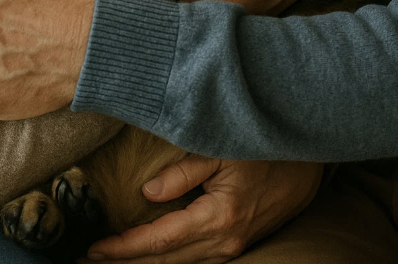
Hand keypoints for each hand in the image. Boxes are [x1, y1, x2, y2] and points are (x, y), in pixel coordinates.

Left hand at [82, 155, 322, 263]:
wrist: (310, 161)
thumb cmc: (265, 146)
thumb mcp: (223, 148)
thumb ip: (184, 171)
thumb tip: (147, 195)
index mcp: (218, 218)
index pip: (160, 240)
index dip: (124, 248)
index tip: (94, 249)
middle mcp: (224, 241)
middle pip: (165, 262)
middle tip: (87, 262)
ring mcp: (233, 247)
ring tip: (111, 262)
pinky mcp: (238, 243)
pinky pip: (195, 261)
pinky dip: (168, 261)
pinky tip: (152, 258)